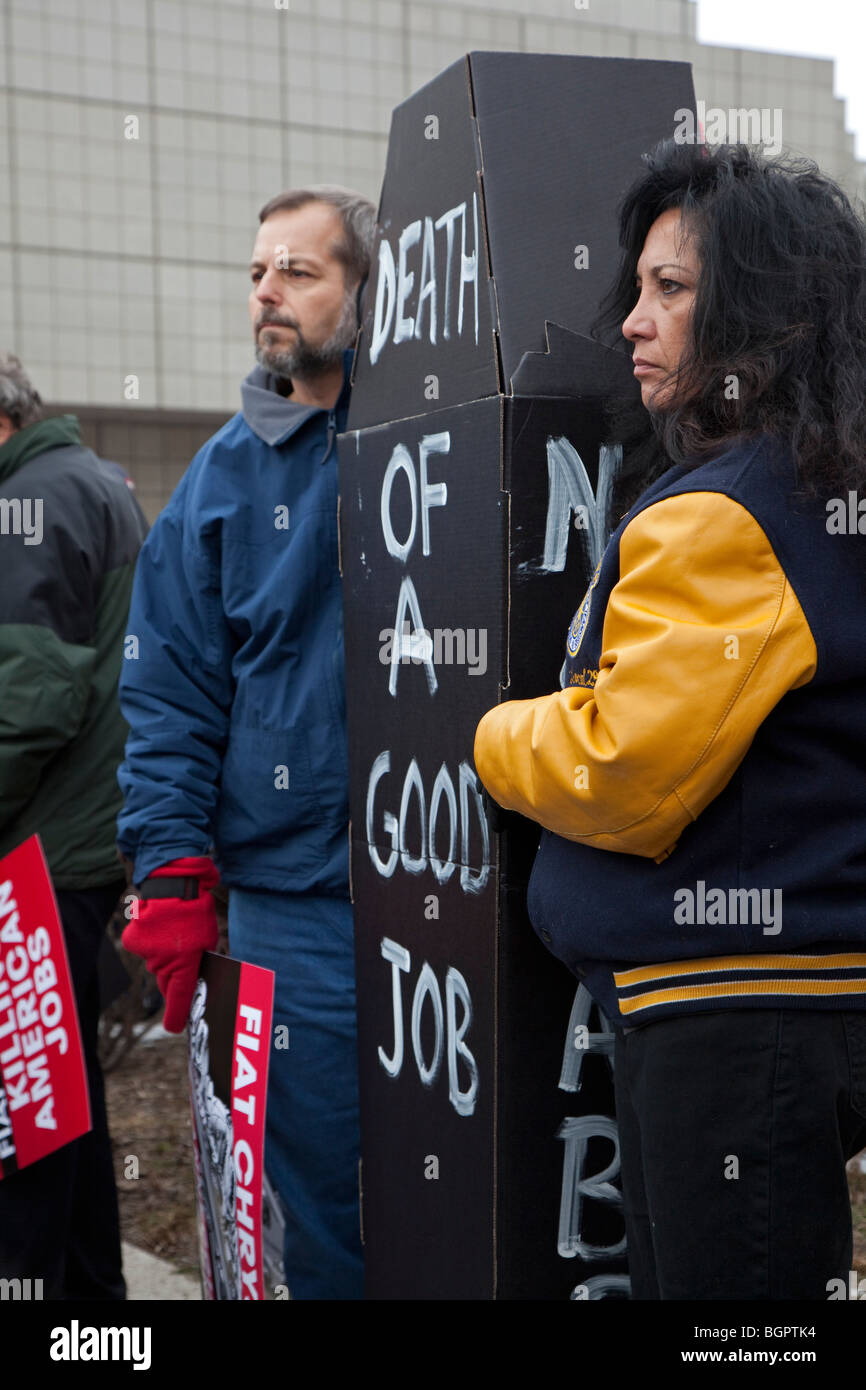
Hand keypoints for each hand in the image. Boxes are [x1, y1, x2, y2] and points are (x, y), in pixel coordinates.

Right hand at [122, 856, 218, 1031]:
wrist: (172, 883)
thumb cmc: (196, 910)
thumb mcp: (207, 939)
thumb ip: (199, 961)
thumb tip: (191, 977)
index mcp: (185, 964)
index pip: (179, 998)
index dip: (176, 1016)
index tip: (174, 1028)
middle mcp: (163, 964)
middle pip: (167, 982)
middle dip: (174, 978)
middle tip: (182, 959)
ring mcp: (146, 954)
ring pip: (155, 964)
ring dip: (163, 955)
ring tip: (173, 932)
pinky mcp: (132, 942)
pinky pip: (143, 950)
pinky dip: (148, 942)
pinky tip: (157, 925)